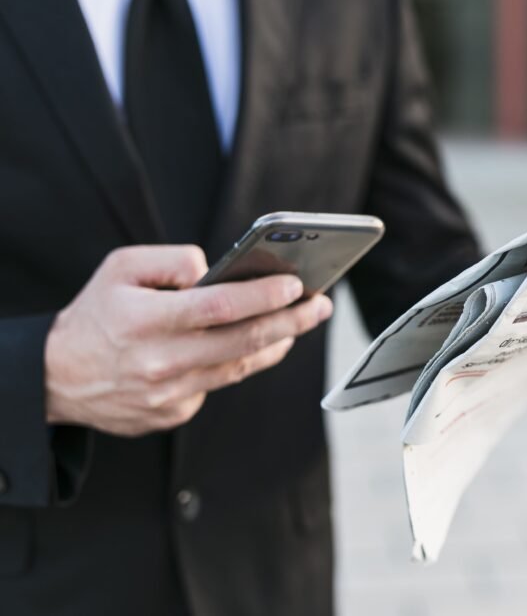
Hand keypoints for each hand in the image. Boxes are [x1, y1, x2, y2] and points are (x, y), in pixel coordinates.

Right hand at [44, 245, 332, 436]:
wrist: (56, 378)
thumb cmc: (96, 314)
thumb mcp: (120, 269)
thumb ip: (171, 260)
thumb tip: (214, 269)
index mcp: (147, 319)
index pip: (220, 306)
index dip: (264, 296)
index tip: (297, 285)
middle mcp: (162, 360)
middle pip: (244, 341)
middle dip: (292, 321)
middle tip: (321, 305)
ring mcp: (169, 393)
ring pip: (239, 367)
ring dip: (276, 343)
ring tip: (299, 321)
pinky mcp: (173, 414)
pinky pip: (217, 385)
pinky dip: (236, 364)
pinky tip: (253, 346)